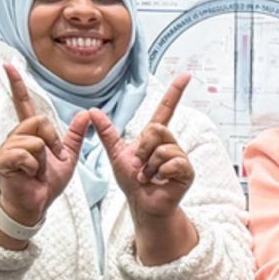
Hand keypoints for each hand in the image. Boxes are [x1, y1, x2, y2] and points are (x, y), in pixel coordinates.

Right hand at [0, 63, 92, 226]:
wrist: (35, 205)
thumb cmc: (45, 183)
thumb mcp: (68, 158)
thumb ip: (76, 136)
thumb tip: (86, 114)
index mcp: (29, 133)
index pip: (23, 103)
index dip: (18, 84)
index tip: (10, 66)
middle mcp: (16, 136)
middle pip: (39, 121)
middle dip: (53, 141)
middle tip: (54, 159)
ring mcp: (7, 148)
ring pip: (34, 140)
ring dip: (43, 159)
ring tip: (37, 171)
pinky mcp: (3, 161)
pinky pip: (25, 154)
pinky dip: (33, 167)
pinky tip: (29, 175)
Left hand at [92, 74, 194, 221]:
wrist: (142, 204)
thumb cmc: (132, 182)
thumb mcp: (116, 154)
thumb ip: (106, 133)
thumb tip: (92, 111)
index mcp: (156, 137)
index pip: (166, 109)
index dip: (175, 92)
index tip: (186, 76)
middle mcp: (170, 143)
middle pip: (156, 129)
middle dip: (143, 148)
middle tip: (139, 165)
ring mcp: (180, 157)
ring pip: (162, 148)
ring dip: (149, 165)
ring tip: (148, 176)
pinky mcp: (186, 170)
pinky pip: (172, 162)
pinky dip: (159, 173)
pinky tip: (159, 181)